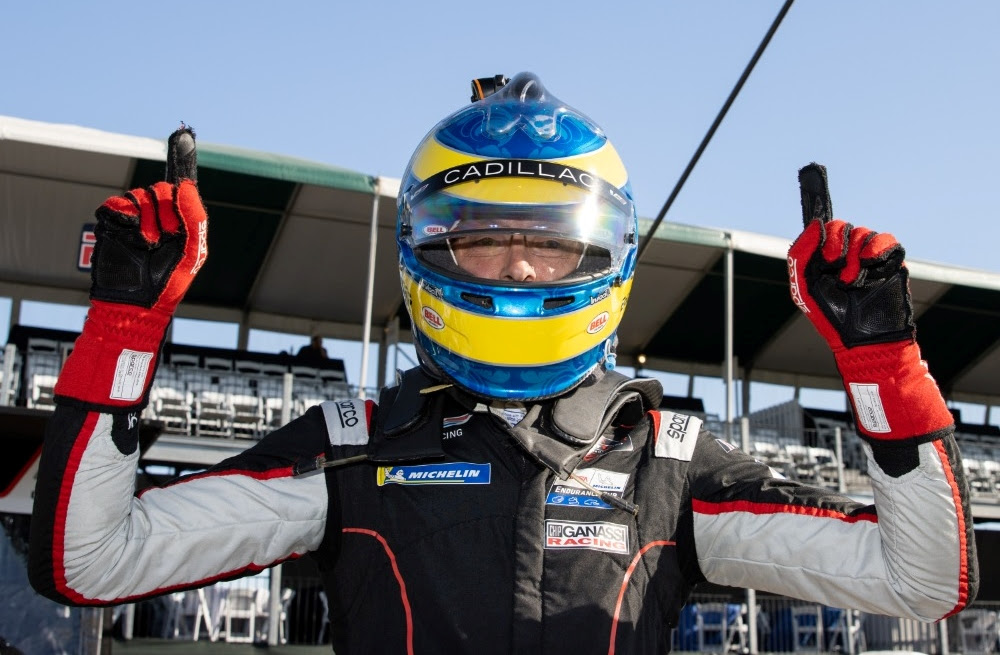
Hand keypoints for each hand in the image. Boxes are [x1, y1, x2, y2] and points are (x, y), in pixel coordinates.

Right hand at [54, 126, 207, 409]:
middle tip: (164, 238)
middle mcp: (158, 215)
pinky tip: (133, 240)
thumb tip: (185, 185)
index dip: (182, 160)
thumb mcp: (193, 251)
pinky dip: (127, 219)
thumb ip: (195, 216)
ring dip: (150, 221)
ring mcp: (134, 217)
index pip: (180, 187)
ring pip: (143, 195)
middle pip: (163, 189)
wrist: (134, 303)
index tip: (182, 134)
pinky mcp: (112, 220)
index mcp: (180, 221)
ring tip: (149, 246)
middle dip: (167, 212)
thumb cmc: (168, 283)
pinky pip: (120, 203)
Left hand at [787, 164, 950, 440]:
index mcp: (820, 259)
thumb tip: (814, 225)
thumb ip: (801, 254)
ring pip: (861, 232)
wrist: (865, 340)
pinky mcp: (889, 261)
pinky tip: (868, 267)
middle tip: (832, 263)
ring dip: (853, 255)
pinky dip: (875, 249)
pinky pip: (884, 239)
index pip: (819, 226)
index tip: (812, 173)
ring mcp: (867, 257)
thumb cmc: (830, 318)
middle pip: (840, 224)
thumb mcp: (804, 286)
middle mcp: (843, 254)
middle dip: (834, 240)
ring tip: (852, 281)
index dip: (815, 199)